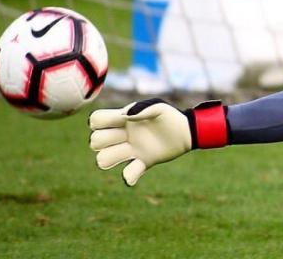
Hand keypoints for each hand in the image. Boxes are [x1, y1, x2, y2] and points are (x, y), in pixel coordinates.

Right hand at [89, 98, 227, 185]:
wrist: (188, 131)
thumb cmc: (170, 116)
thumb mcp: (158, 107)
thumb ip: (142, 108)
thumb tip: (125, 117)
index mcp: (122, 120)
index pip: (95, 120)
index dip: (98, 122)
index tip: (118, 121)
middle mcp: (122, 136)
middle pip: (94, 142)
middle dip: (103, 141)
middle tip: (124, 137)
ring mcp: (131, 151)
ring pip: (103, 160)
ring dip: (111, 159)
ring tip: (129, 153)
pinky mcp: (143, 163)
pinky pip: (128, 174)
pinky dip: (129, 176)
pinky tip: (137, 168)